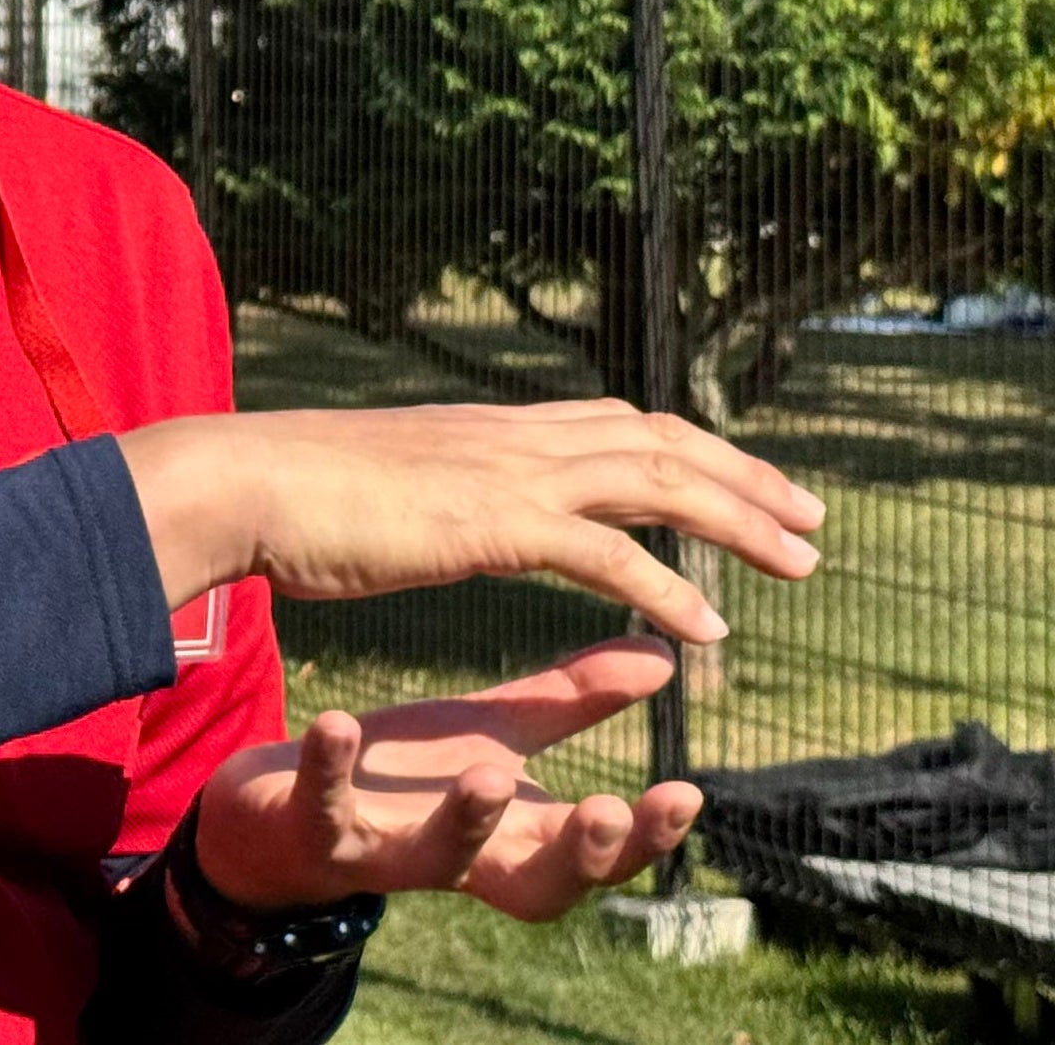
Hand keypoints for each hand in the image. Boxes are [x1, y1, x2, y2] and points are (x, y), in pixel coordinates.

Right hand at [115, 399, 821, 639]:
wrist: (243, 482)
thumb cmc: (293, 497)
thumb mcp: (389, 486)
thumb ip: (436, 493)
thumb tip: (446, 505)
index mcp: (493, 429)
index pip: (619, 423)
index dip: (693, 449)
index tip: (746, 480)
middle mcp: (514, 436)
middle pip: (661, 440)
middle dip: (746, 476)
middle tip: (812, 520)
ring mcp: (507, 472)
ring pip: (657, 482)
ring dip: (738, 521)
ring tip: (800, 563)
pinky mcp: (492, 523)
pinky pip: (607, 554)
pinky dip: (667, 587)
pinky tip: (708, 631)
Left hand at [188, 638, 701, 917]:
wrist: (279, 809)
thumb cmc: (406, 774)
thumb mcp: (494, 732)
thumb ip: (573, 703)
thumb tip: (666, 654)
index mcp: (513, 835)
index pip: (597, 855)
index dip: (646, 839)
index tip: (688, 793)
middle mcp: (461, 858)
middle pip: (539, 884)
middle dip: (579, 854)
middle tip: (610, 809)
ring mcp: (386, 852)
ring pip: (440, 859)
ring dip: (469, 820)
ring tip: (491, 773)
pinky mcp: (315, 834)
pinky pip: (325, 810)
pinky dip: (332, 770)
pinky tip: (340, 723)